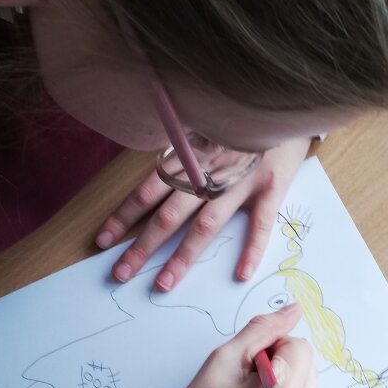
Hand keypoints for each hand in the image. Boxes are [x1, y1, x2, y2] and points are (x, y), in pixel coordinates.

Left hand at [95, 138, 310, 289]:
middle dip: (142, 246)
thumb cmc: (239, 120)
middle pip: (170, 215)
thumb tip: (152, 178)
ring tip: (163, 284)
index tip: (102, 241)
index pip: (147, 191)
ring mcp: (240, 181)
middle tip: (120, 274)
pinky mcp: (271, 187)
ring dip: (183, 257)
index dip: (123, 217)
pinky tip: (241, 273)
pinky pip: (261, 223)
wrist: (285, 103)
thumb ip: (180, 153)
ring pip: (206, 225)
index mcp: (188, 156)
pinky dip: (252, 249)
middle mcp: (209, 171)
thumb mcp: (202, 125)